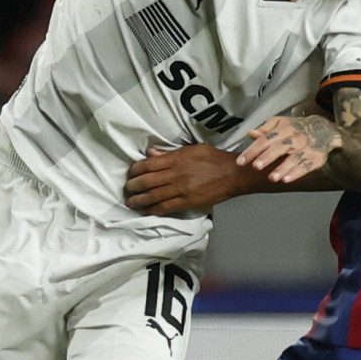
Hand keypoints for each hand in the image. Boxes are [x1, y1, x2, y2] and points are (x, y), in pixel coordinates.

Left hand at [126, 145, 247, 214]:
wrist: (232, 174)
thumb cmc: (214, 158)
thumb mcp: (193, 149)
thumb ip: (170, 153)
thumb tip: (151, 154)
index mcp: (176, 159)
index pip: (148, 165)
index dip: (135, 170)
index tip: (131, 173)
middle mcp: (176, 174)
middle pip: (147, 181)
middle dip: (133, 186)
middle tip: (127, 188)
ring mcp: (181, 189)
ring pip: (153, 197)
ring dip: (138, 200)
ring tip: (130, 202)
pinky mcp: (187, 202)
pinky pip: (165, 207)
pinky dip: (152, 210)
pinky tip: (145, 210)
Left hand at [236, 115, 339, 183]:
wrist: (324, 130)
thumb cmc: (297, 128)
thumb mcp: (280, 123)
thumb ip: (265, 129)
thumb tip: (251, 134)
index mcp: (284, 128)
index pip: (265, 139)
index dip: (252, 150)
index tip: (241, 161)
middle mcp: (296, 138)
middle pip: (280, 147)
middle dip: (267, 157)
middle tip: (256, 166)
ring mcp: (306, 149)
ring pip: (294, 158)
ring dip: (282, 168)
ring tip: (272, 177)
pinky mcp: (315, 159)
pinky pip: (305, 167)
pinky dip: (296, 173)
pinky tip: (286, 179)